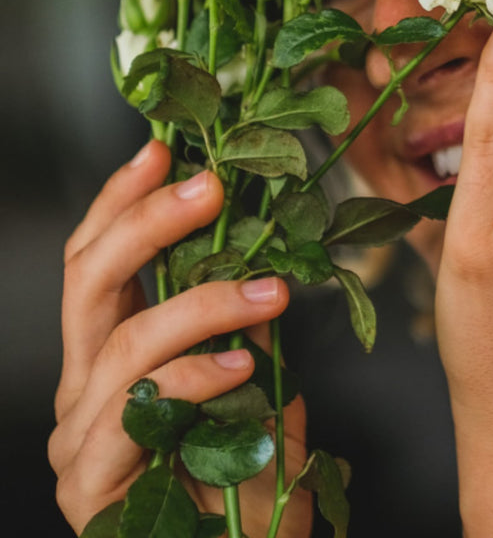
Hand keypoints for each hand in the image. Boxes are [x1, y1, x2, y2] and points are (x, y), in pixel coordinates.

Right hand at [48, 141, 310, 535]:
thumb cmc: (253, 481)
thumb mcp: (259, 380)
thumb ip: (247, 324)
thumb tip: (266, 254)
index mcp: (116, 353)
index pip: (99, 262)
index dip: (123, 201)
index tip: (160, 149)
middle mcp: (86, 387)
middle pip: (87, 281)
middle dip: (147, 221)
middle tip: (209, 186)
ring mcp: (80, 437)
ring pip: (123, 340)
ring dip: (203, 302)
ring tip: (269, 293)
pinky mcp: (91, 485)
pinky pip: (138, 410)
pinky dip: (195, 376)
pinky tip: (243, 365)